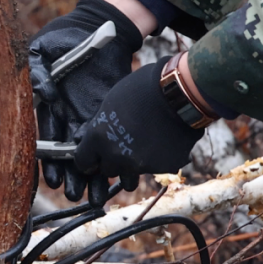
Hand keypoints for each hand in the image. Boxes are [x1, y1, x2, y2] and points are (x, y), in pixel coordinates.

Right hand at [29, 0, 142, 200]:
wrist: (98, 25)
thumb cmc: (64, 37)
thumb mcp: (42, 50)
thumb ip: (37, 73)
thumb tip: (45, 96)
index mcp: (49, 106)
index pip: (48, 140)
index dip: (50, 162)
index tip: (52, 181)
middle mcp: (67, 116)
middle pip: (70, 153)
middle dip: (72, 176)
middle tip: (75, 196)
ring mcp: (88, 115)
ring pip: (92, 151)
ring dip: (95, 174)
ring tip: (99, 196)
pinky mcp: (110, 111)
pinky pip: (114, 137)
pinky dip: (119, 157)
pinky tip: (124, 177)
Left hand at [73, 58, 204, 191]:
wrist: (180, 92)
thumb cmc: (142, 89)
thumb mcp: (110, 103)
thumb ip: (100, 126)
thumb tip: (91, 136)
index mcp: (99, 139)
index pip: (82, 163)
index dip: (88, 159)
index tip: (94, 155)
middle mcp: (116, 156)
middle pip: (107, 170)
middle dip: (113, 160)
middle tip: (124, 144)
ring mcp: (140, 165)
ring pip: (130, 175)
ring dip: (133, 165)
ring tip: (143, 146)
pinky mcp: (163, 168)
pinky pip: (155, 169)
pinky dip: (157, 160)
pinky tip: (163, 142)